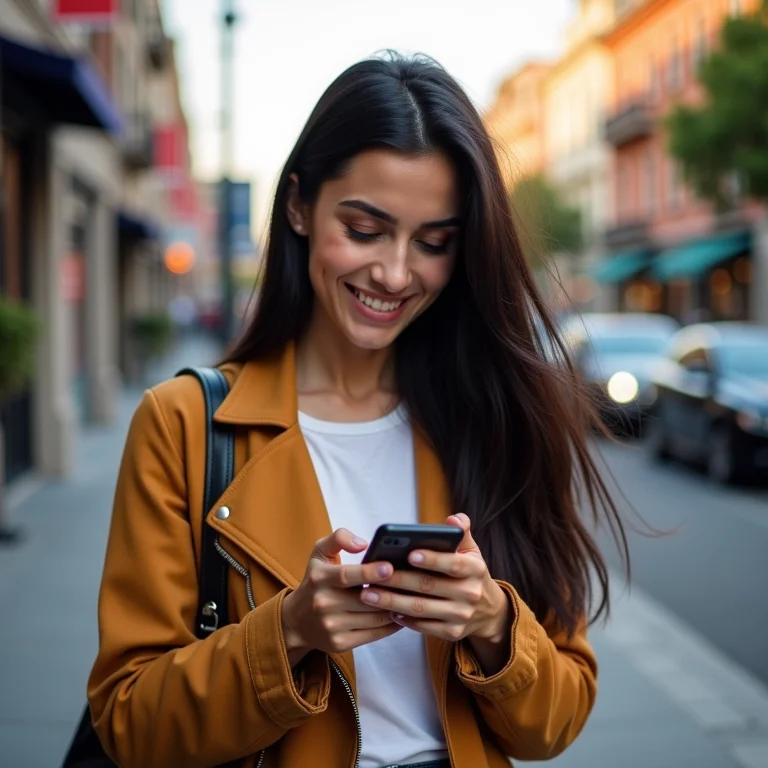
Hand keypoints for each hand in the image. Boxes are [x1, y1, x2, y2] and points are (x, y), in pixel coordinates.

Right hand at [281, 528, 401, 666]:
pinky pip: (373, 635)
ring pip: (373, 619)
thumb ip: (339, 538)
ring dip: (395, 609)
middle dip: (390, 592)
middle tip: (412, 584)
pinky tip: (400, 615)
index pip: (346, 575)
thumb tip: (363, 544)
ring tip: (411, 598)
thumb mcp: (320, 553)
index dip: (369, 572)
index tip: (390, 567)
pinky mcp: (340, 644)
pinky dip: (390, 626)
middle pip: (365, 600)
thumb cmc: (315, 581)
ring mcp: (332, 626)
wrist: (296, 621)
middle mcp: (323, 603)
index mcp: (320, 578)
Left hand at [359, 514, 511, 649]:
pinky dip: (404, 619)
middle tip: (374, 574)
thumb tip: (454, 519)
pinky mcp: (452, 633)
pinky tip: (386, 611)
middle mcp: (470, 594)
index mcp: (475, 569)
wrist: (488, 611)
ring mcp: (461, 616)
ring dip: (393, 602)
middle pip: (429, 586)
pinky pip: (423, 627)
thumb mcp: (471, 551)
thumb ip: (461, 532)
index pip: (453, 563)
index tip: (409, 554)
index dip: (432, 559)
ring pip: (421, 608)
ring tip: (369, 594)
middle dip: (399, 580)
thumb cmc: (469, 573)